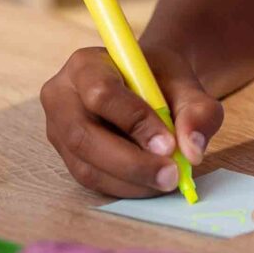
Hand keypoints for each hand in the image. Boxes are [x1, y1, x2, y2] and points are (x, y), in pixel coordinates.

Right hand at [40, 44, 222, 198]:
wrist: (144, 85)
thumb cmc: (159, 80)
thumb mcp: (185, 83)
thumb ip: (196, 111)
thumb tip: (192, 150)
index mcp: (85, 65)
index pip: (101, 94)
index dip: (134, 122)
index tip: (169, 143)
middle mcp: (61, 97)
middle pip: (84, 137)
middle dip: (131, 163)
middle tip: (170, 175)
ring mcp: (58, 130)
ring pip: (87, 167)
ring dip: (131, 181)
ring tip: (167, 179)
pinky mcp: (67, 157)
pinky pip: (92, 180)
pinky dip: (126, 187)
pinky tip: (151, 182)